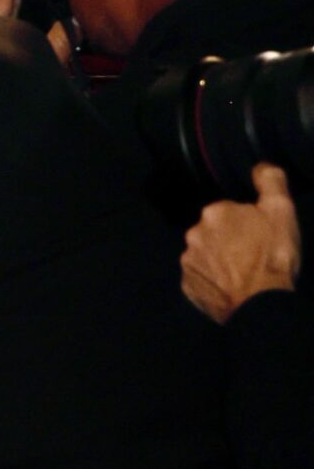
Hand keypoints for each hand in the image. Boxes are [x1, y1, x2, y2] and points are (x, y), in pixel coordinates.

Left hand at [183, 166, 300, 323]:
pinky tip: (231, 287)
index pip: (230, 211)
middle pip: (215, 232)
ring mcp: (188, 261)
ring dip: (220, 261)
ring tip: (244, 274)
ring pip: (206, 255)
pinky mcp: (188, 286)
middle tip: (254, 257)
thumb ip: (270, 182)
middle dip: (231, 241)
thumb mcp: (281, 212)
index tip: (261, 237)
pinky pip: (200, 279)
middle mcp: (194, 234)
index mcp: (214, 213)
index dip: (248, 223)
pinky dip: (213, 281)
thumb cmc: (273, 256)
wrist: (261, 303)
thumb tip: (260, 165)